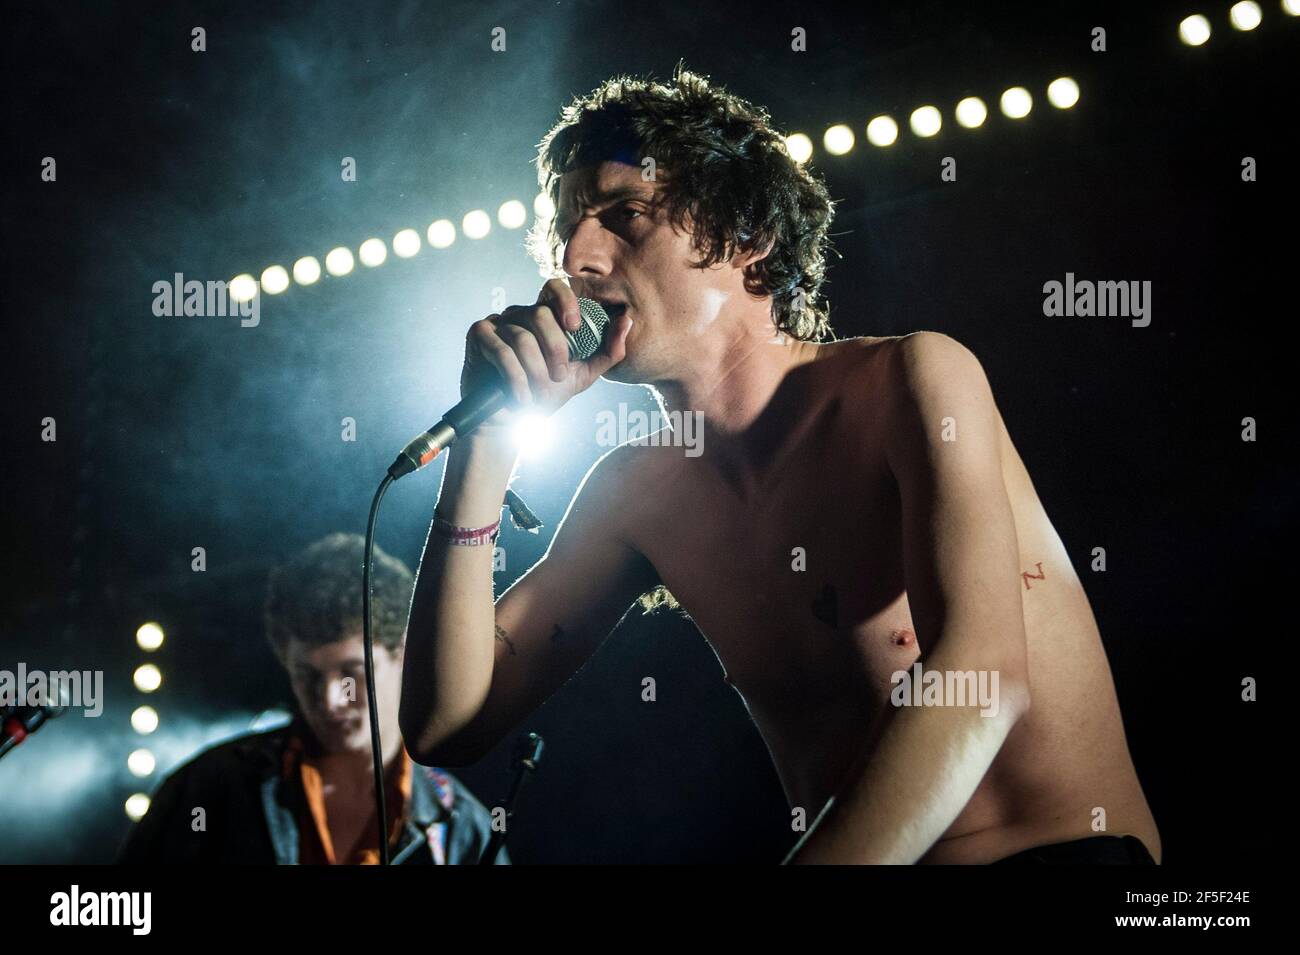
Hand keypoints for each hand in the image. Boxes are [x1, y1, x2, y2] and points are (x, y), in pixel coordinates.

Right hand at [460, 279, 633, 432]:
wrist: (511, 423)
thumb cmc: (544, 395)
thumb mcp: (582, 376)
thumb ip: (606, 352)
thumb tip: (627, 320)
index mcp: (543, 317)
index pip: (554, 288)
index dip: (566, 301)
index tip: (576, 328)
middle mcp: (519, 314)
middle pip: (540, 315)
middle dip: (555, 351)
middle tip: (559, 377)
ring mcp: (496, 322)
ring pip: (522, 338)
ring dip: (535, 372)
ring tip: (538, 394)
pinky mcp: (478, 335)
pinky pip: (502, 352)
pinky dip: (516, 379)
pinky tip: (521, 397)